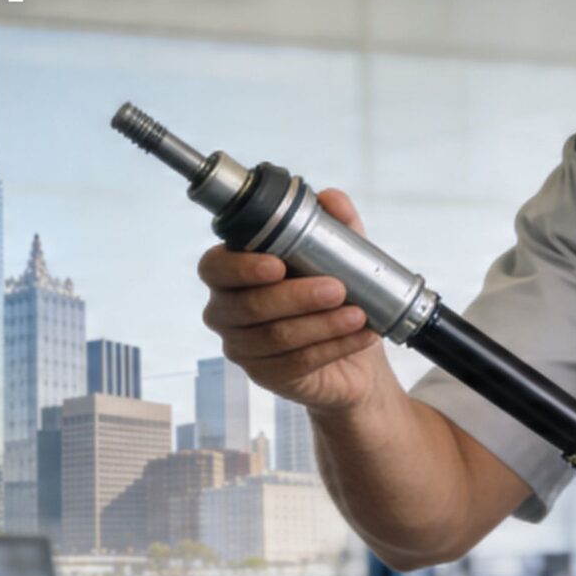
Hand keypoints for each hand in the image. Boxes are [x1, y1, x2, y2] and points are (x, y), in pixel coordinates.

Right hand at [197, 188, 389, 411]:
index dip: (241, 268)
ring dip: (321, 324)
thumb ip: (334, 224)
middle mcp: (226, 311)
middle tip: (337, 288)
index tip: (277, 265)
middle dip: (297, 296)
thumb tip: (331, 199)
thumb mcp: (340, 255)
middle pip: (249, 306)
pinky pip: (295, 363)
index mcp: (232, 273)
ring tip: (358, 313)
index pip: (215, 267)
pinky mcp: (265, 376)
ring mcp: (242, 347)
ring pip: (275, 337)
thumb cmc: (332, 297)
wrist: (352, 356)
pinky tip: (360, 335)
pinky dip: (332, 347)